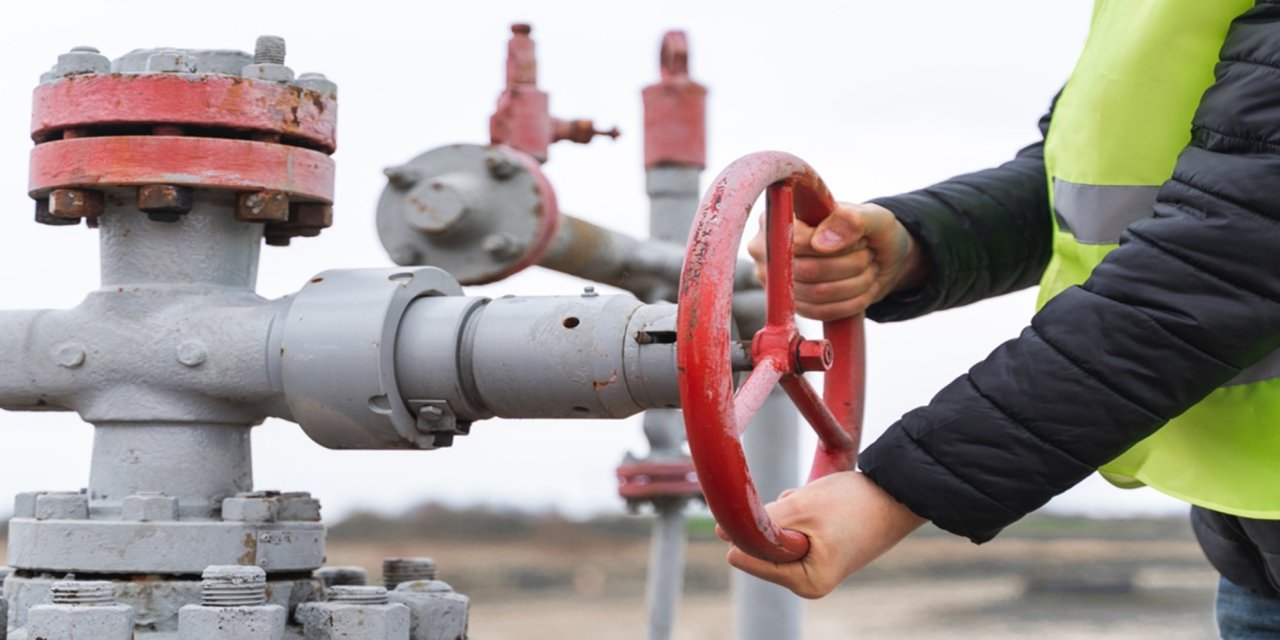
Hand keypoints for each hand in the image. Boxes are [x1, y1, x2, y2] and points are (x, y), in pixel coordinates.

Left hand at [717, 472, 925, 598]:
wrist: (899, 493)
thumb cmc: (854, 503)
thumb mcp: (800, 508)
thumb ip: (758, 523)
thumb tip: (721, 532)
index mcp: (805, 582)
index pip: (747, 556)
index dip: (754, 529)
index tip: (779, 510)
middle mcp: (807, 581)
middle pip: (761, 544)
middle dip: (777, 518)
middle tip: (809, 509)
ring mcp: (813, 566)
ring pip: (776, 531)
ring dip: (788, 511)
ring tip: (821, 506)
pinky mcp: (818, 549)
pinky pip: (791, 526)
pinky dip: (799, 510)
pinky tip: (823, 505)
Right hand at [747, 202, 929, 320]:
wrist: (879, 254)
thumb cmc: (869, 229)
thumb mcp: (870, 216)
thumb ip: (849, 220)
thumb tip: (821, 243)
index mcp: (779, 217)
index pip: (796, 241)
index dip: (832, 246)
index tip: (859, 240)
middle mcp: (767, 248)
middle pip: (808, 270)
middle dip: (850, 265)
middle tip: (868, 254)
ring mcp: (776, 279)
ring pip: (817, 294)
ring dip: (855, 284)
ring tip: (868, 269)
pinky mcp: (791, 303)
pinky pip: (821, 312)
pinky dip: (851, 302)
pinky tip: (863, 288)